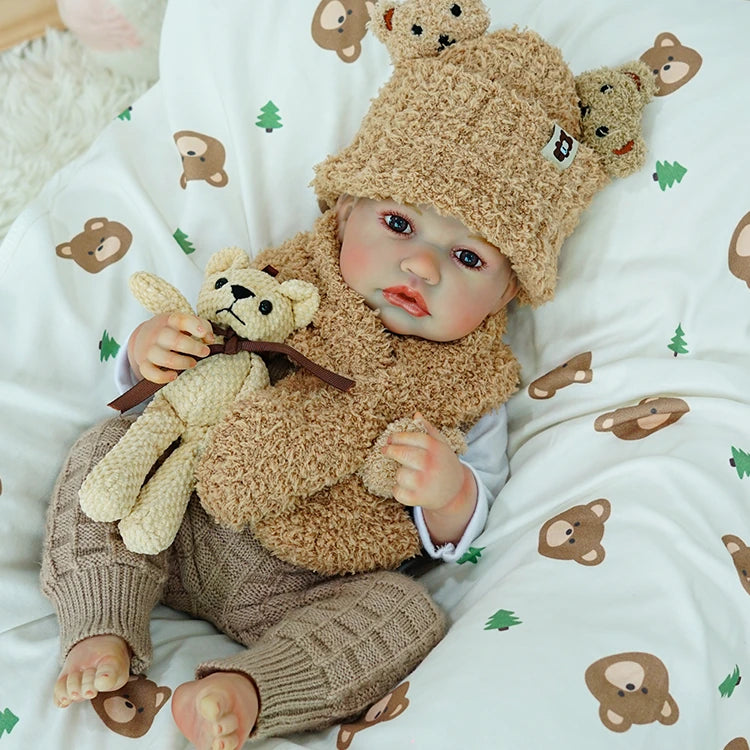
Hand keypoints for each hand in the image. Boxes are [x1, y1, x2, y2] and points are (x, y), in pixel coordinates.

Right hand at [128, 312, 214, 383]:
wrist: (143, 336)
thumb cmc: (171, 331)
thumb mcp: (184, 323)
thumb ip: (202, 326)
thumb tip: (210, 339)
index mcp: (169, 320)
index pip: (180, 320)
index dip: (194, 326)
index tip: (203, 334)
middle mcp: (157, 333)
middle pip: (175, 340)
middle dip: (193, 348)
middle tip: (205, 352)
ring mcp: (149, 349)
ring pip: (165, 358)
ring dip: (183, 363)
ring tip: (193, 363)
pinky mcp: (143, 363)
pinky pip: (150, 373)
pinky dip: (162, 377)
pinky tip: (174, 376)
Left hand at [382, 413, 477, 545]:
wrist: (457, 493)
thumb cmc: (445, 464)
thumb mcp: (442, 446)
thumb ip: (429, 430)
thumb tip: (416, 415)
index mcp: (436, 449)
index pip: (412, 438)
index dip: (398, 437)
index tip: (390, 438)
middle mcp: (430, 464)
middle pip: (402, 453)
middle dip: (390, 451)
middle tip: (385, 450)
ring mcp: (424, 482)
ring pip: (399, 474)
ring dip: (400, 474)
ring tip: (408, 474)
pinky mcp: (419, 498)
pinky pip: (398, 492)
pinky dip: (399, 491)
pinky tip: (407, 488)